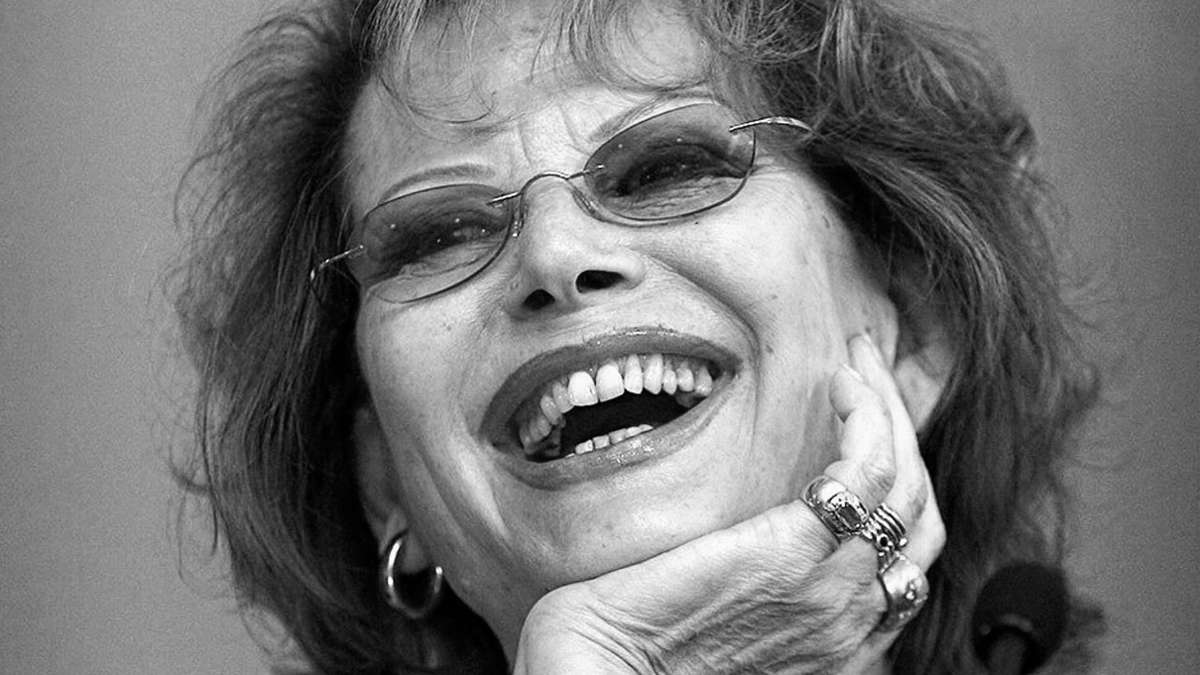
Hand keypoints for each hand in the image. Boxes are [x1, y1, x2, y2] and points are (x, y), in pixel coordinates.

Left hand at [512, 334, 945, 673]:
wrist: (604, 666)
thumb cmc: (648, 643)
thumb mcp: (736, 620)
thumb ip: (773, 584)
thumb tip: (769, 532)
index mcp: (842, 635)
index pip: (911, 548)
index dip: (903, 477)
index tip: (872, 421)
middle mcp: (852, 617)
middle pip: (919, 511)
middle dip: (905, 429)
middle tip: (872, 372)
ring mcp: (830, 586)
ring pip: (904, 483)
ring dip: (890, 408)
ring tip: (860, 362)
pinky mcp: (792, 551)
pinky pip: (866, 472)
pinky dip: (869, 418)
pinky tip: (844, 384)